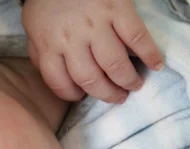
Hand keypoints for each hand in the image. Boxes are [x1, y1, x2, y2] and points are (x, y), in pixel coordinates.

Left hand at [22, 0, 163, 102]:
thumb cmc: (48, 0)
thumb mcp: (33, 28)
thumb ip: (40, 54)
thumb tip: (55, 78)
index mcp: (48, 46)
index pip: (60, 84)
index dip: (73, 95)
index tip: (83, 97)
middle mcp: (71, 39)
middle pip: (91, 79)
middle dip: (107, 94)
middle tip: (118, 98)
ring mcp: (96, 25)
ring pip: (114, 64)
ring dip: (127, 81)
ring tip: (134, 85)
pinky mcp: (118, 9)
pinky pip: (137, 37)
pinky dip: (150, 54)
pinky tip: (156, 64)